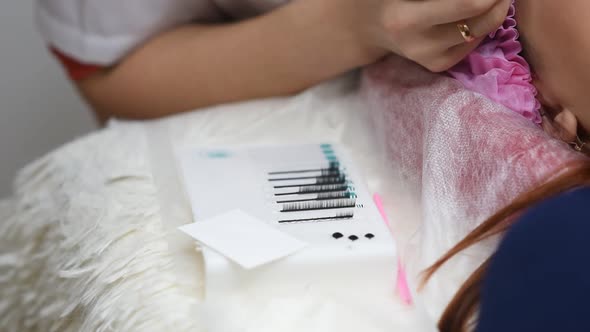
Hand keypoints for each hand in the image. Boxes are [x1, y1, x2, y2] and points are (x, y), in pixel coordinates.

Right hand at [333, 0, 512, 71]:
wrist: (366, 24)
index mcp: (406, 19)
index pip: (466, 5)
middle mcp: (419, 44)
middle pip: (481, 20)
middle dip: (498, 0)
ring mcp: (429, 59)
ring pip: (482, 32)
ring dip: (495, 10)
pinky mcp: (437, 65)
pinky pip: (473, 43)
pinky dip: (482, 24)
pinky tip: (476, 12)